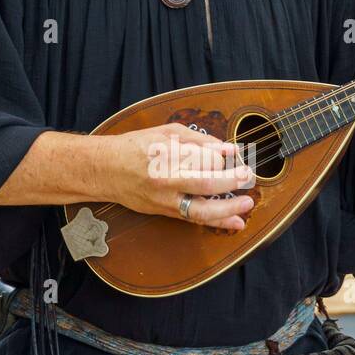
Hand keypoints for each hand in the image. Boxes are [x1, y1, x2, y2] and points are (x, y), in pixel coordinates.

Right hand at [93, 123, 255, 230]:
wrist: (106, 170)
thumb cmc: (136, 147)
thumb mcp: (166, 132)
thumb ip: (199, 140)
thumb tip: (227, 148)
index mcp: (167, 154)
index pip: (205, 158)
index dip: (222, 156)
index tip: (231, 154)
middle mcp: (166, 179)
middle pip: (207, 183)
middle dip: (232, 180)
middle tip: (248, 176)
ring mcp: (165, 200)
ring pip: (202, 210)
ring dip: (229, 209)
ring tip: (248, 204)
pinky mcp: (166, 212)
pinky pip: (195, 219)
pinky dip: (218, 222)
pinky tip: (236, 222)